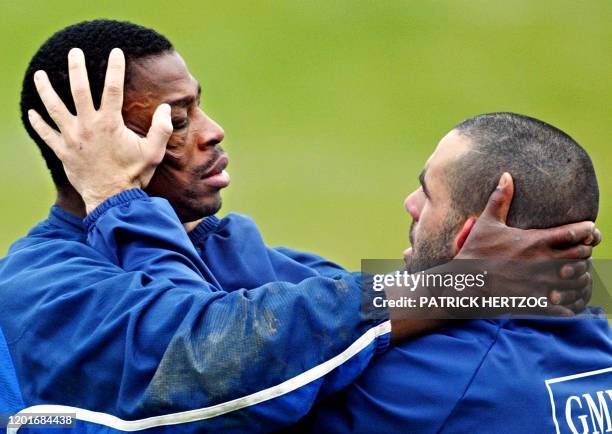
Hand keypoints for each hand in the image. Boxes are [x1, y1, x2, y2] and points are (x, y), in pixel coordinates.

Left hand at [27, 47, 172, 212]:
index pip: (112, 88)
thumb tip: (164, 108)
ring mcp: (72, 138)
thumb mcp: (154, 152)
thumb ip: (161, 129)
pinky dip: (38, 123)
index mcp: (110, 123)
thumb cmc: (134, 175)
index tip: (116, 52)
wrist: (112, 199)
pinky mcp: (63, 152)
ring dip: (46, 90)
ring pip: (54, 108)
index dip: (115, 68)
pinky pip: (46, 134)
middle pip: (78, 90)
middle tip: (74, 52)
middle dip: (76, 68)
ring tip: (40, 75)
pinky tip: (32, 113)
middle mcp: (88, 126)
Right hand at [456, 172, 597, 315]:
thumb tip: (506, 175)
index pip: (574, 234)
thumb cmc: (474, 252)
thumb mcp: (486, 223)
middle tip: (578, 251)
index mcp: (534, 242)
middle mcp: (542, 263)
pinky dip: (570, 302)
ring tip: (573, 272)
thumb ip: (500, 200)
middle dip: (584, 253)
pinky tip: (562, 296)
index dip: (586, 231)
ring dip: (579, 276)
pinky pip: (566, 306)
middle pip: (581, 256)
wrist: (462, 284)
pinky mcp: (536, 303)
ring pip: (577, 280)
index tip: (587, 230)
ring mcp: (540, 284)